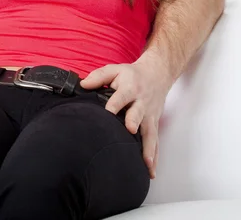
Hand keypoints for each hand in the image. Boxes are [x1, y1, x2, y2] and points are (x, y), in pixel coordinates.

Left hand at [79, 59, 170, 178]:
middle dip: (134, 121)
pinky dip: (155, 156)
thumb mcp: (115, 69)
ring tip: (146, 163)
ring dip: (148, 148)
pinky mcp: (154, 123)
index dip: (114, 104)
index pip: (121, 96)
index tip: (108, 113)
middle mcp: (141, 102)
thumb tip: (83, 85)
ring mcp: (149, 115)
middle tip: (130, 130)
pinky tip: (151, 170)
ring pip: (149, 132)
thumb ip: (99, 77)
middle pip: (137, 113)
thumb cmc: (132, 74)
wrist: (157, 74)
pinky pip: (155, 141)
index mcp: (129, 88)